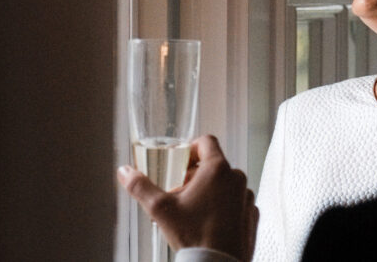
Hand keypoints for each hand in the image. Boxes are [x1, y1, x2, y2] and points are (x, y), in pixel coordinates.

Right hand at [118, 134, 258, 261]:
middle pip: (214, 165)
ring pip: (226, 184)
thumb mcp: (160, 209)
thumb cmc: (193, 235)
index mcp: (218, 169)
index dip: (190, 148)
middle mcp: (237, 178)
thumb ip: (141, 186)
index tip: (179, 163)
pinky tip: (208, 223)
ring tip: (191, 212)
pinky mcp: (252, 212)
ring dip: (209, 192)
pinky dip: (223, 207)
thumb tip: (124, 171)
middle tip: (178, 194)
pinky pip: (236, 202)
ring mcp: (247, 195)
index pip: (206, 141)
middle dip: (194, 176)